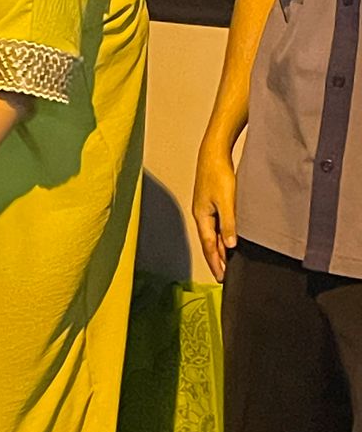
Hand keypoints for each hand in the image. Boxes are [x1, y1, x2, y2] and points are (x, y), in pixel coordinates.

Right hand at [192, 143, 236, 282]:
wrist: (214, 154)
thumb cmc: (217, 174)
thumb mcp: (226, 201)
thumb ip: (229, 223)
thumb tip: (231, 245)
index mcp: (202, 217)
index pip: (209, 246)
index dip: (215, 263)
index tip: (221, 277)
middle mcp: (202, 215)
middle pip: (209, 243)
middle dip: (216, 260)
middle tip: (223, 276)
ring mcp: (206, 209)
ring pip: (213, 235)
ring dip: (220, 249)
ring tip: (227, 263)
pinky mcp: (212, 203)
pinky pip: (217, 226)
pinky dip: (222, 237)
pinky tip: (229, 240)